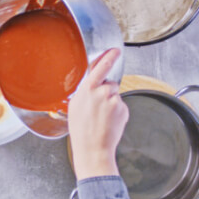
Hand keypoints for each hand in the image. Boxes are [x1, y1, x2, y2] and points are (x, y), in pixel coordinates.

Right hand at [68, 48, 128, 180]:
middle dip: (107, 92)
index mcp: (87, 89)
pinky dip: (117, 112)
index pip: (100, 67)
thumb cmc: (81, 130)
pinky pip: (121, 106)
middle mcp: (102, 92)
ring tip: (102, 118)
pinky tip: (109, 122)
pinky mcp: (123, 109)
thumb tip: (94, 86)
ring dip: (111, 103)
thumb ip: (85, 92)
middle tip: (98, 108)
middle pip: (110, 84)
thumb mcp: (76, 106)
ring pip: (116, 95)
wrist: (93, 149)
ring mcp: (114, 100)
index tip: (115, 50)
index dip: (109, 57)